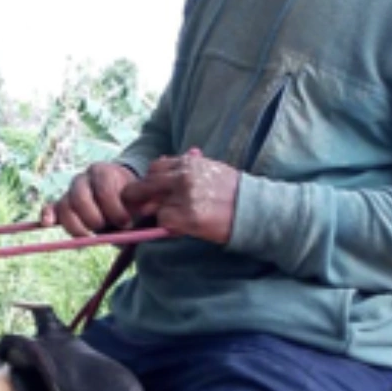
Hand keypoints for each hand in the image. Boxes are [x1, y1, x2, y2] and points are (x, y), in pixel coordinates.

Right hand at [42, 162, 139, 236]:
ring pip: (65, 206)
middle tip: (106, 228)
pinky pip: (51, 208)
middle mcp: (84, 179)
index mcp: (104, 172)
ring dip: (76, 225)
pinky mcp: (62, 204)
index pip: (103, 189)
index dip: (114, 209)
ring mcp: (71, 191)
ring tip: (90, 236)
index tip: (126, 223)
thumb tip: (136, 218)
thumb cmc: (131, 199)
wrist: (121, 194)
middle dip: (94, 218)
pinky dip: (47, 215)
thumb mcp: (139, 199)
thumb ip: (140, 206)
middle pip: (79, 198)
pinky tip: (48, 223)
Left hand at [120, 149, 239, 244]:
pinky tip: (183, 227)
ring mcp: (184, 197)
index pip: (154, 168)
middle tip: (141, 207)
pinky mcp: (187, 218)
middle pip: (146, 185)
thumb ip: (186, 167)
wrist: (252, 209)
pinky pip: (164, 222)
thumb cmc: (232, 190)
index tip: (150, 191)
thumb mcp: (210, 169)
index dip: (150, 181)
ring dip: (160, 214)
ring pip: (154, 207)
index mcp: (188, 163)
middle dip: (139, 197)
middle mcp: (183, 177)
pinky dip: (169, 227)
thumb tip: (161, 163)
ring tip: (176, 218)